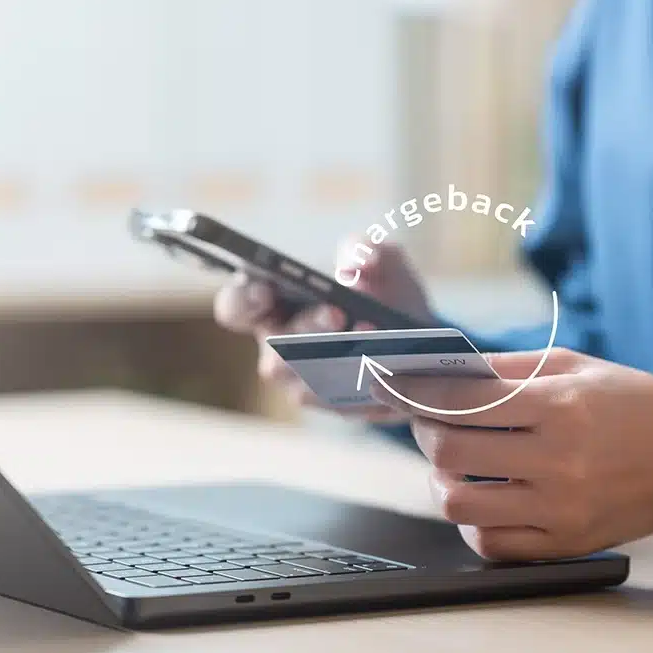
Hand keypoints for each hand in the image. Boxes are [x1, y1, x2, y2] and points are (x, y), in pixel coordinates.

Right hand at [214, 239, 434, 422]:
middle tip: (337, 312)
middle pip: (274, 346)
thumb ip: (364, 249)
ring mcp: (300, 380)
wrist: (417, 336)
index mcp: (271, 304)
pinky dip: (360, 382)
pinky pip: (337, 401)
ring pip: (303, 379)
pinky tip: (385, 364)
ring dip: (335, 360)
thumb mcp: (378, 259)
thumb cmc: (382, 291)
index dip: (243, 300)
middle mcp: (276, 347)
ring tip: (370, 337)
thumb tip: (355, 264)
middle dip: (306, 327)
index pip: (235, 306)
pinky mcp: (331, 404)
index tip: (266, 290)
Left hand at [371, 348, 652, 559]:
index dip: (418, 392)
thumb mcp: (573, 366)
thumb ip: (506, 367)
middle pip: (449, 451)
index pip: (462, 400)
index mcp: (560, 406)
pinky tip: (478, 498)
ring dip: (439, 479)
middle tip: (426, 420)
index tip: (398, 385)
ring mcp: (560, 507)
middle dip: (423, 430)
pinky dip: (471, 522)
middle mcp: (558, 460)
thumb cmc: (629, 404)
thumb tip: (443, 369)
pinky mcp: (565, 543)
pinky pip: (491, 544)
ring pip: (459, 502)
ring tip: (449, 463)